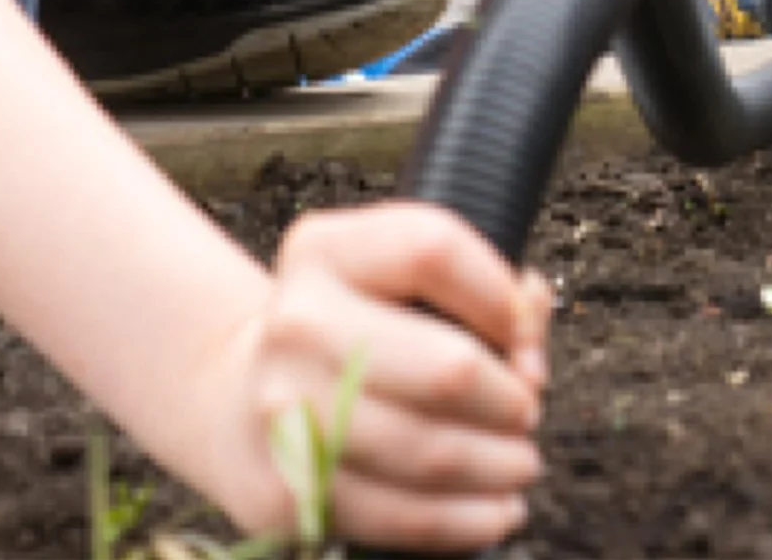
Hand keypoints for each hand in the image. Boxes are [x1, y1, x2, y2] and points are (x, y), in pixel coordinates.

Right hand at [242, 202, 552, 552]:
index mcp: (325, 251)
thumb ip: (489, 290)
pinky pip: (399, 516)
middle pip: (449, 368)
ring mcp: (283, 408)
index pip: (435, 251)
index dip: (503, 298)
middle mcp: (297, 321)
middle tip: (526, 414)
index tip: (525, 338)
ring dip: (498, 466)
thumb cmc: (354, 333)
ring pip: (431, 451)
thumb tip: (530, 361)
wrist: (241, 395)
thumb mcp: (401, 281)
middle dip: (511, 401)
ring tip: (519, 464)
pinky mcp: (285, 488)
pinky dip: (465, 520)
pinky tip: (495, 511)